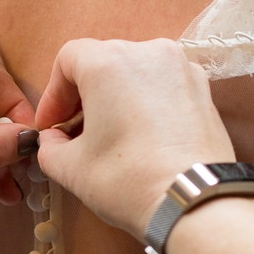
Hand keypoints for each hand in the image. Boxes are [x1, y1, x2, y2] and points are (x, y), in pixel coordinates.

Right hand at [34, 39, 234, 238]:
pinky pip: (164, 85)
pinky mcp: (204, 89)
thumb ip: (49, 145)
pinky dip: (147, 102)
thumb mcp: (70, 168)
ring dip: (117, 97)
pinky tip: (143, 137)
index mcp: (108, 62)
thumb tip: (54, 139)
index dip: (53, 93)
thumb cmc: (127, 179)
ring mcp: (182, 68)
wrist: (194, 201)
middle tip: (74, 132)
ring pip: (136, 72)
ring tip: (110, 135)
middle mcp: (147, 52)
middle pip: (103, 61)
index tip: (51, 126)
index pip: (68, 59)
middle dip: (84, 95)